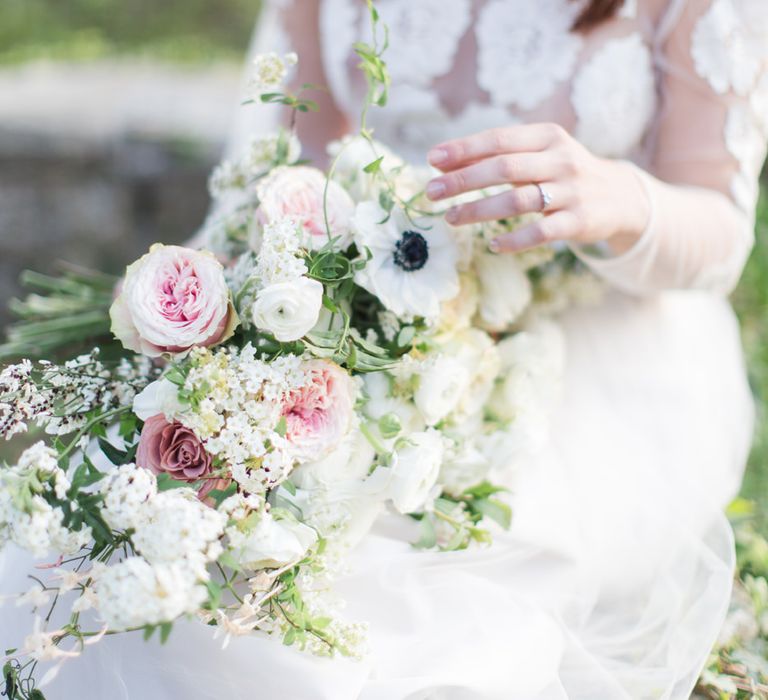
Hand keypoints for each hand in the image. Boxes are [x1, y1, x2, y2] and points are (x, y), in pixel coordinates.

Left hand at [425, 123, 649, 253]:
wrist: (619, 197)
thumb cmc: (563, 173)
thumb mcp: (538, 155)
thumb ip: (496, 156)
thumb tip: (441, 162)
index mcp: (547, 137)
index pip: (499, 140)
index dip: (464, 150)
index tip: (432, 160)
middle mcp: (560, 160)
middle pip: (504, 168)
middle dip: (464, 180)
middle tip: (432, 192)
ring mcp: (571, 191)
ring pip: (517, 200)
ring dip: (479, 210)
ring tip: (450, 218)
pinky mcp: (578, 221)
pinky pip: (541, 232)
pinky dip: (514, 240)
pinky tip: (493, 246)